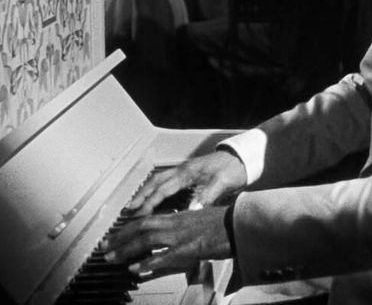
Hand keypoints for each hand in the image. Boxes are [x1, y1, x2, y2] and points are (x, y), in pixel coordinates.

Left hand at [101, 206, 231, 273]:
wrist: (241, 222)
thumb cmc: (226, 222)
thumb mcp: (202, 221)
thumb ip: (186, 227)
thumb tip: (175, 236)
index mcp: (179, 216)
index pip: (147, 220)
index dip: (128, 227)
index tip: (115, 234)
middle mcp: (176, 223)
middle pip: (141, 227)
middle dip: (119, 237)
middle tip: (103, 246)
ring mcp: (181, 235)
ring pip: (146, 239)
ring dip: (126, 249)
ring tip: (111, 258)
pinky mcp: (189, 248)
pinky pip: (163, 256)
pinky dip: (147, 263)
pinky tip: (135, 269)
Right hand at [126, 150, 247, 215]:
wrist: (243, 157)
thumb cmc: (232, 169)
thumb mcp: (222, 182)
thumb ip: (207, 196)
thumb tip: (192, 210)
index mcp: (187, 172)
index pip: (162, 189)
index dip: (149, 202)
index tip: (138, 215)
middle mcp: (182, 171)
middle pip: (155, 183)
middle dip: (141, 196)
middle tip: (128, 210)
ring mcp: (185, 172)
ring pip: (159, 182)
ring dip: (146, 193)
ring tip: (135, 205)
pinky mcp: (189, 176)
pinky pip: (167, 183)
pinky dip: (157, 192)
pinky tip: (155, 201)